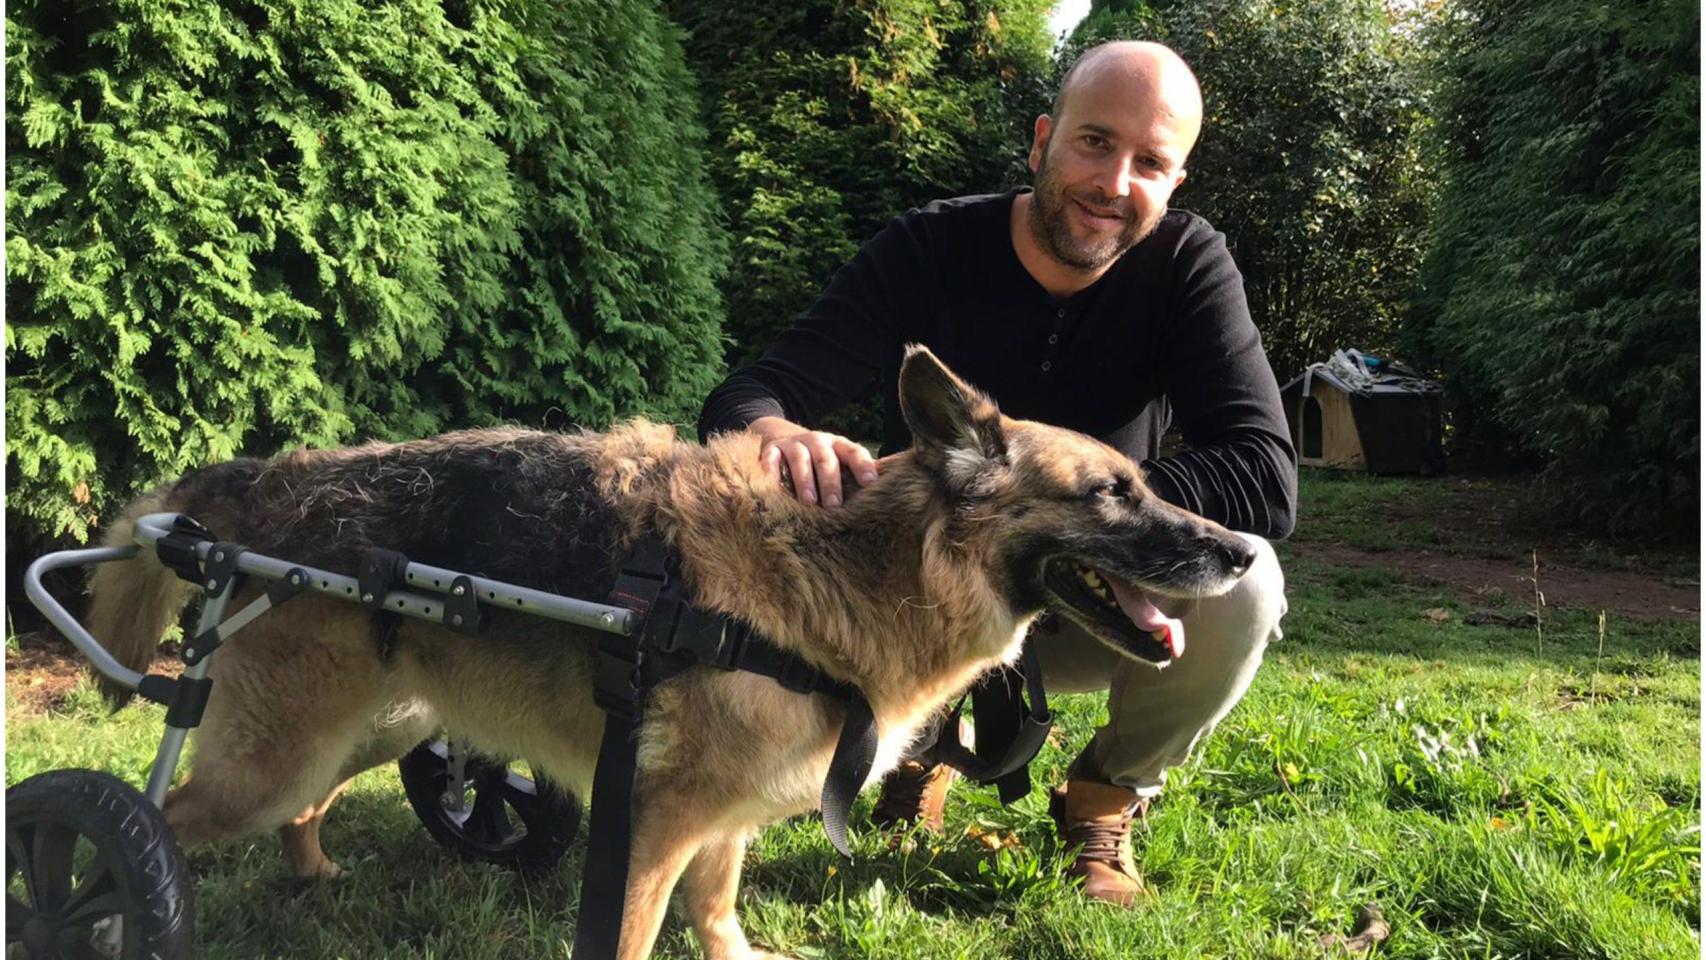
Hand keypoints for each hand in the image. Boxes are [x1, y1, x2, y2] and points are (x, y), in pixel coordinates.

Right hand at [750, 416, 878, 506]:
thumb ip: (858, 475)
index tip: (870, 483)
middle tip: (835, 506)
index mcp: (839, 446)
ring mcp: (794, 444)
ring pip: (800, 459)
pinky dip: (772, 473)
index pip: (854, 452)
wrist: (783, 439)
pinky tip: (775, 490)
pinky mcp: (772, 449)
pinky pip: (771, 460)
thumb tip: (890, 490)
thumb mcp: (840, 463)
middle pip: (826, 459)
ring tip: (809, 502)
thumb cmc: (821, 462)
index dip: (863, 466)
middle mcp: (818, 441)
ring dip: (805, 481)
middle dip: (831, 482)